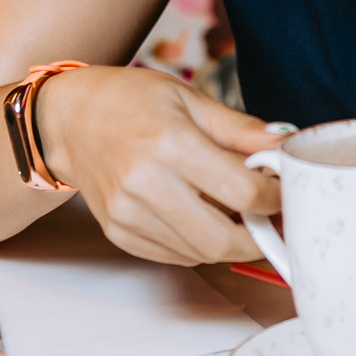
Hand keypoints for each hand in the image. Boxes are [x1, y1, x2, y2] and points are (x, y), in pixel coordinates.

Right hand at [36, 66, 281, 265]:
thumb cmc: (131, 100)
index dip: (276, 197)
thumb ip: (240, 130)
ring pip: (201, 254)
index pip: (242, 191)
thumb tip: (285, 147)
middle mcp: (145, 185)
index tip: (283, 189)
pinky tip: (202, 216)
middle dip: (259, 235)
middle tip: (270, 216)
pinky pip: (175, 256)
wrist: (70, 119)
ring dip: (230, 241)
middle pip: (223, 240)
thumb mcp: (190, 99)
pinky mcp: (119, 233)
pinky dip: (199, 245)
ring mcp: (128, 215)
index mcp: (170, 144)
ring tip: (237, 212)